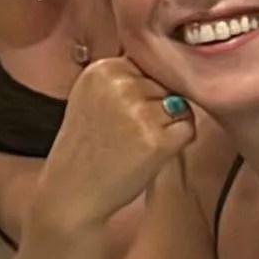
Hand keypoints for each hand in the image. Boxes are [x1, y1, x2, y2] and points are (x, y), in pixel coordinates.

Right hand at [32, 58, 196, 236]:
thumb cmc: (85, 150)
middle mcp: (119, 84)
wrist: (69, 194)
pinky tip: (147, 155)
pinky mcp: (155, 140)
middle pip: (166, 84)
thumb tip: (174, 71)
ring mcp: (138, 112)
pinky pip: (188, 129)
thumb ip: (125, 79)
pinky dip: (176, 144)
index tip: (121, 115)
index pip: (149, 65)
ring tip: (135, 145)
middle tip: (126, 134)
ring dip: (167, 126)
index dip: (143, 93)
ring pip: (181, 106)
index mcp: (101, 69)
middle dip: (156, 109)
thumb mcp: (92, 98)